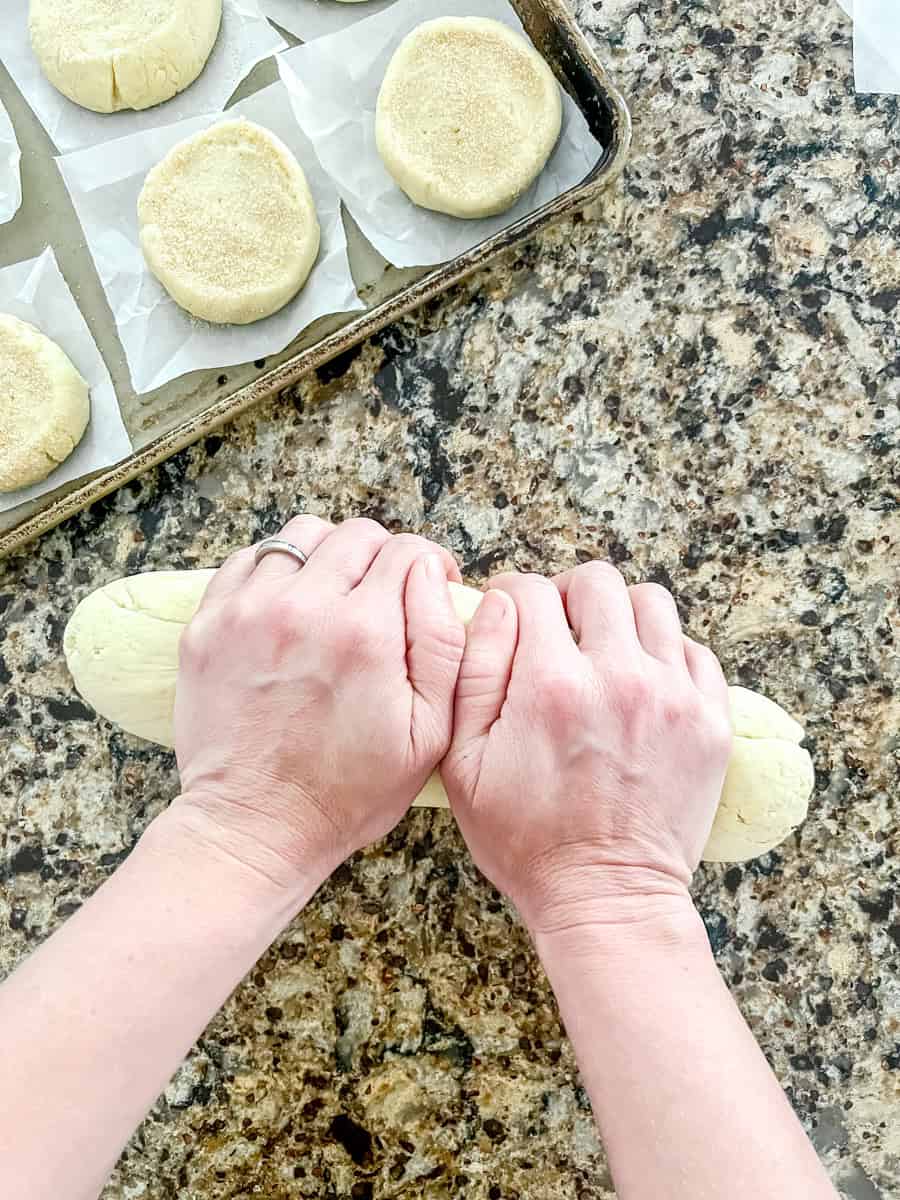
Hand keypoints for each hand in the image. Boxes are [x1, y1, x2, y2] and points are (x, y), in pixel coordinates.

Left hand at [171, 516, 465, 897]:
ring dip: (327, 558)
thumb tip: (434, 574)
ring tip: (334, 597)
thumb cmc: (348, 792)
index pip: (408, 552)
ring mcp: (248, 612)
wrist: (254, 828)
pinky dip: (276, 571)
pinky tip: (289, 607)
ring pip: (301, 536)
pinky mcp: (208, 625)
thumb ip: (443, 644)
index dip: (430, 567)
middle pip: (356, 536)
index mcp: (365, 633)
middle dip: (382, 560)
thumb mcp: (429, 734)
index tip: (429, 589)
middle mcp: (303, 608)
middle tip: (384, 599)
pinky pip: (248, 561)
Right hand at [441, 563, 732, 935]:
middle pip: (596, 582)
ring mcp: (672, 696)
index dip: (509, 597)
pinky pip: (694, 651)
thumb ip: (474, 672)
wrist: (607, 896)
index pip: (529, 591)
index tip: (510, 617)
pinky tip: (642, 682)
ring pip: (651, 603)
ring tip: (604, 650)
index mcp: (551, 684)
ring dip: (620, 616)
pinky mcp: (709, 721)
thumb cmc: (526, 839)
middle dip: (566, 596)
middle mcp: (618, 676)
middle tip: (557, 630)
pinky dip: (665, 653)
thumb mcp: (464, 763)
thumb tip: (495, 606)